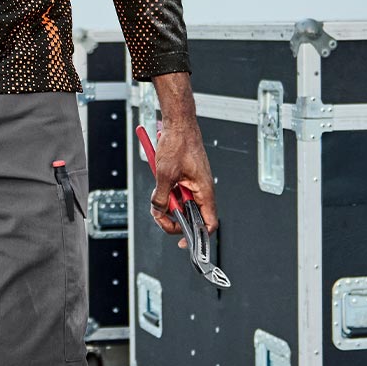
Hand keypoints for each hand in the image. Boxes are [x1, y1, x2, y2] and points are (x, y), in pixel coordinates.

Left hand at [149, 72, 216, 244]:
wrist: (178, 124)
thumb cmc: (179, 143)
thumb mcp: (164, 174)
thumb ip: (161, 196)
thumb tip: (158, 209)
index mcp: (204, 191)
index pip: (208, 223)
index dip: (197, 236)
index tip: (183, 242)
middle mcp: (202, 189)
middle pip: (191, 216)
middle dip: (173, 217)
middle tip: (159, 213)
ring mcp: (194, 184)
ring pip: (181, 204)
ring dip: (168, 203)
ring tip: (158, 196)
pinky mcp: (186, 178)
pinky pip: (177, 192)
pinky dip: (167, 192)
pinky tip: (160, 184)